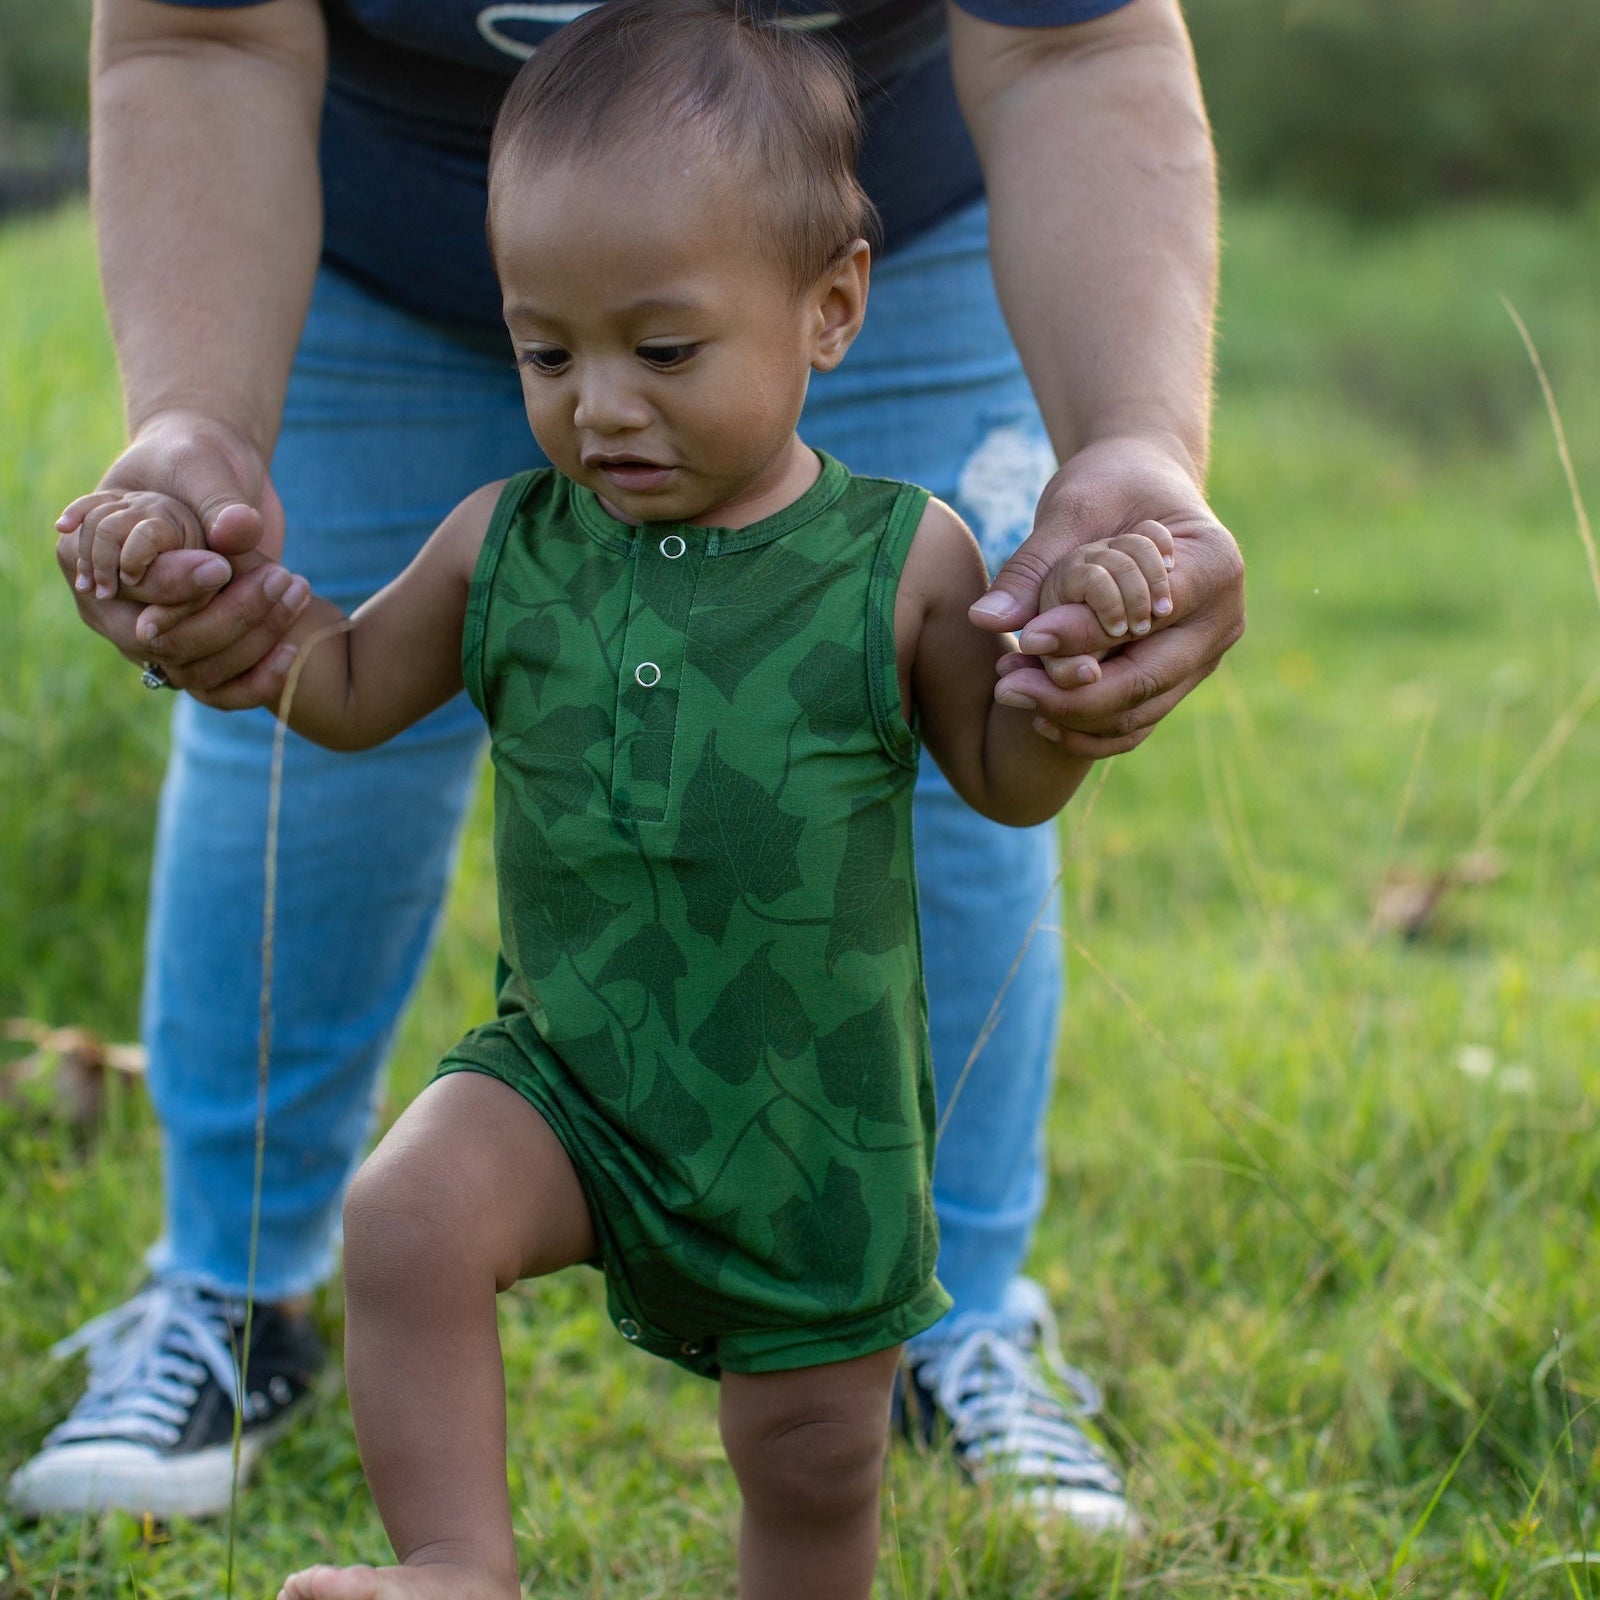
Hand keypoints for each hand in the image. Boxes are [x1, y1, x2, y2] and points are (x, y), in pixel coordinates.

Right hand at [54, 410, 309, 701]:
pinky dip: (256, 679)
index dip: (177, 585)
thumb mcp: (202, 468)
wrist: (214, 477)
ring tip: (296, 589)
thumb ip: (217, 502)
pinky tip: (293, 648)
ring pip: (193, 669)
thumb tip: (239, 530)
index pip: (130, 591)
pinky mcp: (194, 653)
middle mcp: (112, 608)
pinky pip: (218, 688)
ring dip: (251, 640)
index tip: (224, 565)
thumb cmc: (194, 461)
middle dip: (226, 615)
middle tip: (280, 576)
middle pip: (163, 640)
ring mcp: (152, 638)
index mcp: (89, 557)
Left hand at [970, 435, 1244, 756]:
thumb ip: (1032, 568)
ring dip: (1072, 715)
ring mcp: (1206, 657)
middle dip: (1071, 694)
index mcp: (1214, 567)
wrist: (1140, 486)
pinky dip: (1088, 728)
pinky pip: (1136, 722)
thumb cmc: (1110, 486)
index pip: (1145, 620)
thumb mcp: (1071, 512)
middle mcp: (1222, 621)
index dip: (1083, 639)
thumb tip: (984, 619)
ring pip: (1139, 713)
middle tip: (1006, 687)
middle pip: (1145, 682)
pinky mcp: (1181, 680)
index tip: (1024, 643)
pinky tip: (1038, 717)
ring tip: (1012, 692)